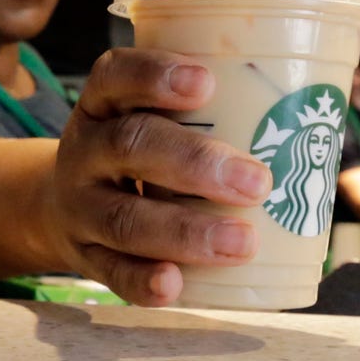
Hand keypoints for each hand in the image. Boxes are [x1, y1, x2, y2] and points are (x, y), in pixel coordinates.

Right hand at [48, 48, 271, 306]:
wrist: (59, 204)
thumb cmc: (128, 154)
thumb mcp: (140, 117)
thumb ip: (196, 116)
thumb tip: (299, 125)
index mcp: (101, 105)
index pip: (115, 76)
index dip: (154, 76)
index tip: (207, 84)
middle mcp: (83, 150)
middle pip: (128, 146)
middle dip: (193, 162)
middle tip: (255, 182)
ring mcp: (78, 205)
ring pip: (122, 217)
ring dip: (183, 230)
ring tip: (241, 243)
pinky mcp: (84, 253)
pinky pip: (109, 270)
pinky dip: (142, 279)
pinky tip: (175, 285)